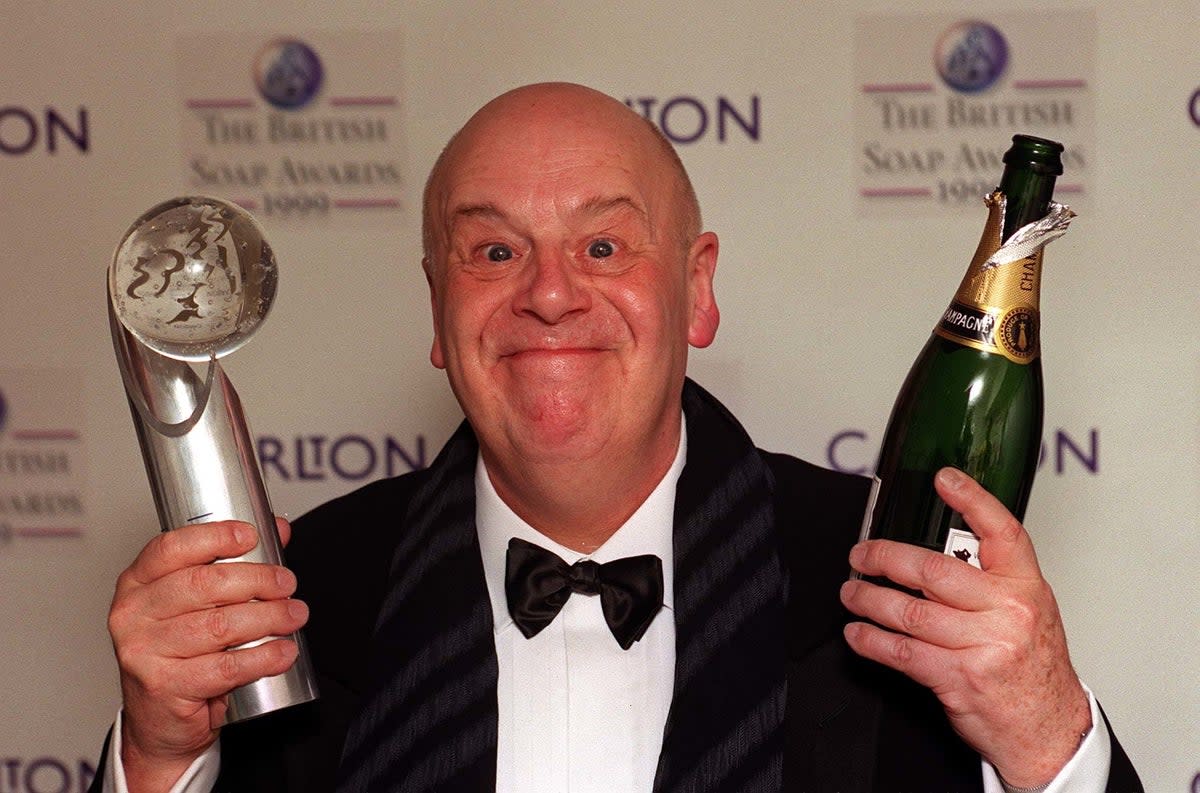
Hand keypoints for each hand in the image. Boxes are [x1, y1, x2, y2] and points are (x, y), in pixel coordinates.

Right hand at [107, 518, 307, 792]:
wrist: (160, 720)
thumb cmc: (180, 653)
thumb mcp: (198, 603)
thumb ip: (235, 562)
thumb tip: (278, 529)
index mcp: (137, 583)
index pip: (172, 548)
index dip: (214, 537)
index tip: (251, 536)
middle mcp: (134, 614)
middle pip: (203, 584)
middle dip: (257, 580)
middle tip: (287, 584)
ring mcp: (144, 651)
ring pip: (219, 625)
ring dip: (268, 618)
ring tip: (294, 616)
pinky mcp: (165, 686)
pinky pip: (225, 667)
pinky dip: (262, 657)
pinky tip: (283, 651)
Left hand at [840, 467, 1090, 788]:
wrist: (1050, 730)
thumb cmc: (1034, 668)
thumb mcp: (1030, 612)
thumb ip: (991, 580)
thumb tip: (939, 550)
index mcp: (1026, 587)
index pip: (1002, 532)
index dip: (972, 500)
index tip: (943, 479)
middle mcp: (1007, 612)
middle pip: (933, 570)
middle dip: (886, 558)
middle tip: (862, 555)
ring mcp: (984, 646)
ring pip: (910, 611)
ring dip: (869, 599)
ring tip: (852, 593)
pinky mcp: (960, 679)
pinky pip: (903, 652)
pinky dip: (871, 640)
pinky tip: (858, 633)